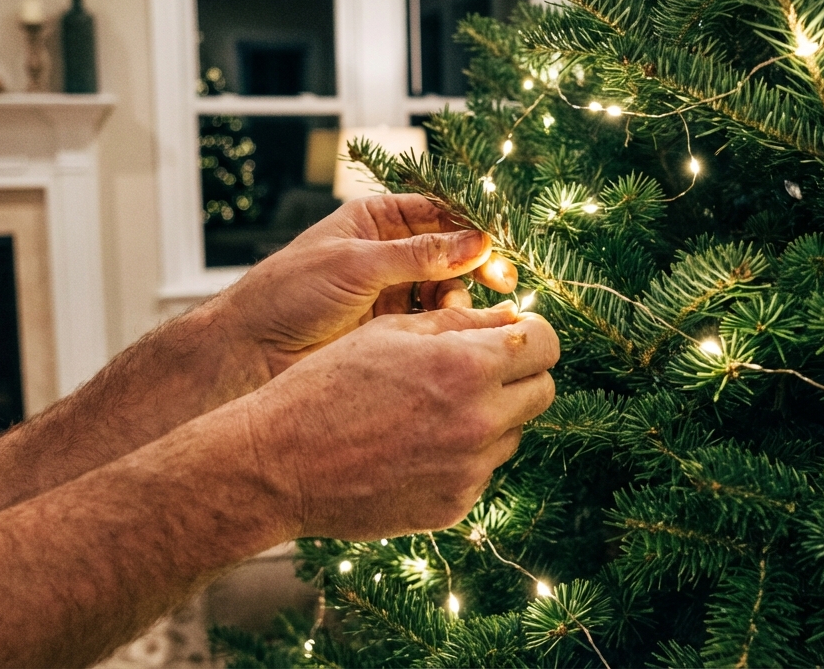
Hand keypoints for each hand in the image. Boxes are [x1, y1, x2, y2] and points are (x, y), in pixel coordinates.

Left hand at [219, 194, 519, 376]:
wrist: (248, 350)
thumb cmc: (289, 293)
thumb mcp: (358, 264)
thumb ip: (420, 255)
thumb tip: (477, 242)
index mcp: (374, 220)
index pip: (437, 211)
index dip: (471, 225)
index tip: (499, 243)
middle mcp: (387, 252)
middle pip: (450, 250)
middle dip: (476, 264)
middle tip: (502, 282)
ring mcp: (390, 291)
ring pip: (446, 287)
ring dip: (460, 297)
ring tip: (458, 312)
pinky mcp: (390, 329)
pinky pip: (432, 321)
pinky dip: (447, 325)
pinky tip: (452, 331)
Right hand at [248, 304, 559, 539]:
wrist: (277, 465)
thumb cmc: (325, 387)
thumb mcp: (389, 333)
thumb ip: (460, 324)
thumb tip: (511, 318)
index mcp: (467, 366)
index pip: (545, 343)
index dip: (533, 334)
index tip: (515, 334)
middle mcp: (479, 420)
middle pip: (543, 391)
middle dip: (520, 375)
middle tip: (482, 369)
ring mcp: (470, 470)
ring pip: (513, 433)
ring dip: (491, 417)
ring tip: (433, 410)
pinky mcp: (454, 505)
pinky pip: (481, 471)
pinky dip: (462, 456)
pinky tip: (415, 446)